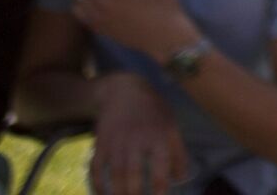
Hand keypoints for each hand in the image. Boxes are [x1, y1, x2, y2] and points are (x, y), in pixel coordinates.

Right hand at [89, 71, 187, 194]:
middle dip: (134, 194)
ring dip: (117, 192)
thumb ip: (178, 153)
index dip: (160, 186)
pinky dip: (98, 184)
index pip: (160, 165)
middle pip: (133, 173)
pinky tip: (103, 194)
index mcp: (158, 136)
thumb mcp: (171, 126)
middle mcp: (136, 140)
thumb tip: (181, 179)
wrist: (124, 92)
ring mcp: (116, 142)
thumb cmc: (153, 112)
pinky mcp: (100, 144)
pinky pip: (96, 169)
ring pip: (114, 173)